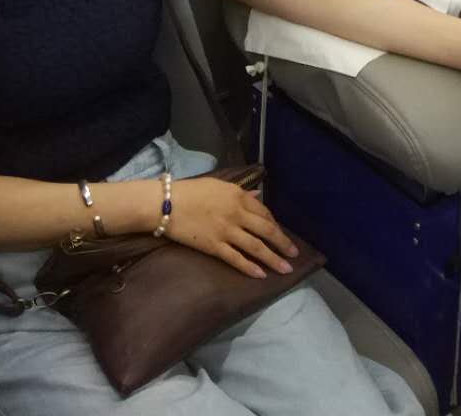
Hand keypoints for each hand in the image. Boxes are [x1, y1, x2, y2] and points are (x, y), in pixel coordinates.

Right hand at [166, 177, 298, 278]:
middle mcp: (237, 214)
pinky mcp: (214, 246)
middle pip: (266, 230)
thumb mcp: (218, 185)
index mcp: (238, 196)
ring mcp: (226, 231)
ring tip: (286, 269)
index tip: (281, 233)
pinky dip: (250, 268)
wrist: (165, 203)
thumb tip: (257, 196)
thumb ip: (240, 192)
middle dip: (282, 243)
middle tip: (295, 253)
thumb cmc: (190, 191)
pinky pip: (236, 259)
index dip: (275, 225)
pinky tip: (261, 275)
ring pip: (256, 247)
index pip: (264, 212)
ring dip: (273, 259)